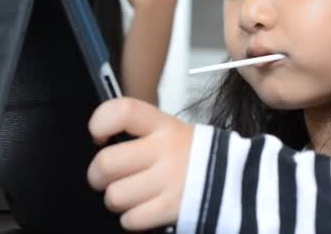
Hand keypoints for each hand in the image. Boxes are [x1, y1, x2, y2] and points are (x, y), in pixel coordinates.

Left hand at [87, 98, 193, 230]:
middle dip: (98, 176)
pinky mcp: (172, 208)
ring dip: (117, 200)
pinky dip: (132, 219)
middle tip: (105, 178)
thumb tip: (101, 143)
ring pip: (115, 195)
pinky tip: (144, 209)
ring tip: (131, 196)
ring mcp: (170, 179)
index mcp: (163, 125)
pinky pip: (131, 219)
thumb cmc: (191, 156)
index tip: (99, 136)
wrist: (232, 180)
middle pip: (106, 163)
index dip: (100, 122)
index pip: (123, 111)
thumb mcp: (171, 131)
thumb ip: (138, 132)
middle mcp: (166, 149)